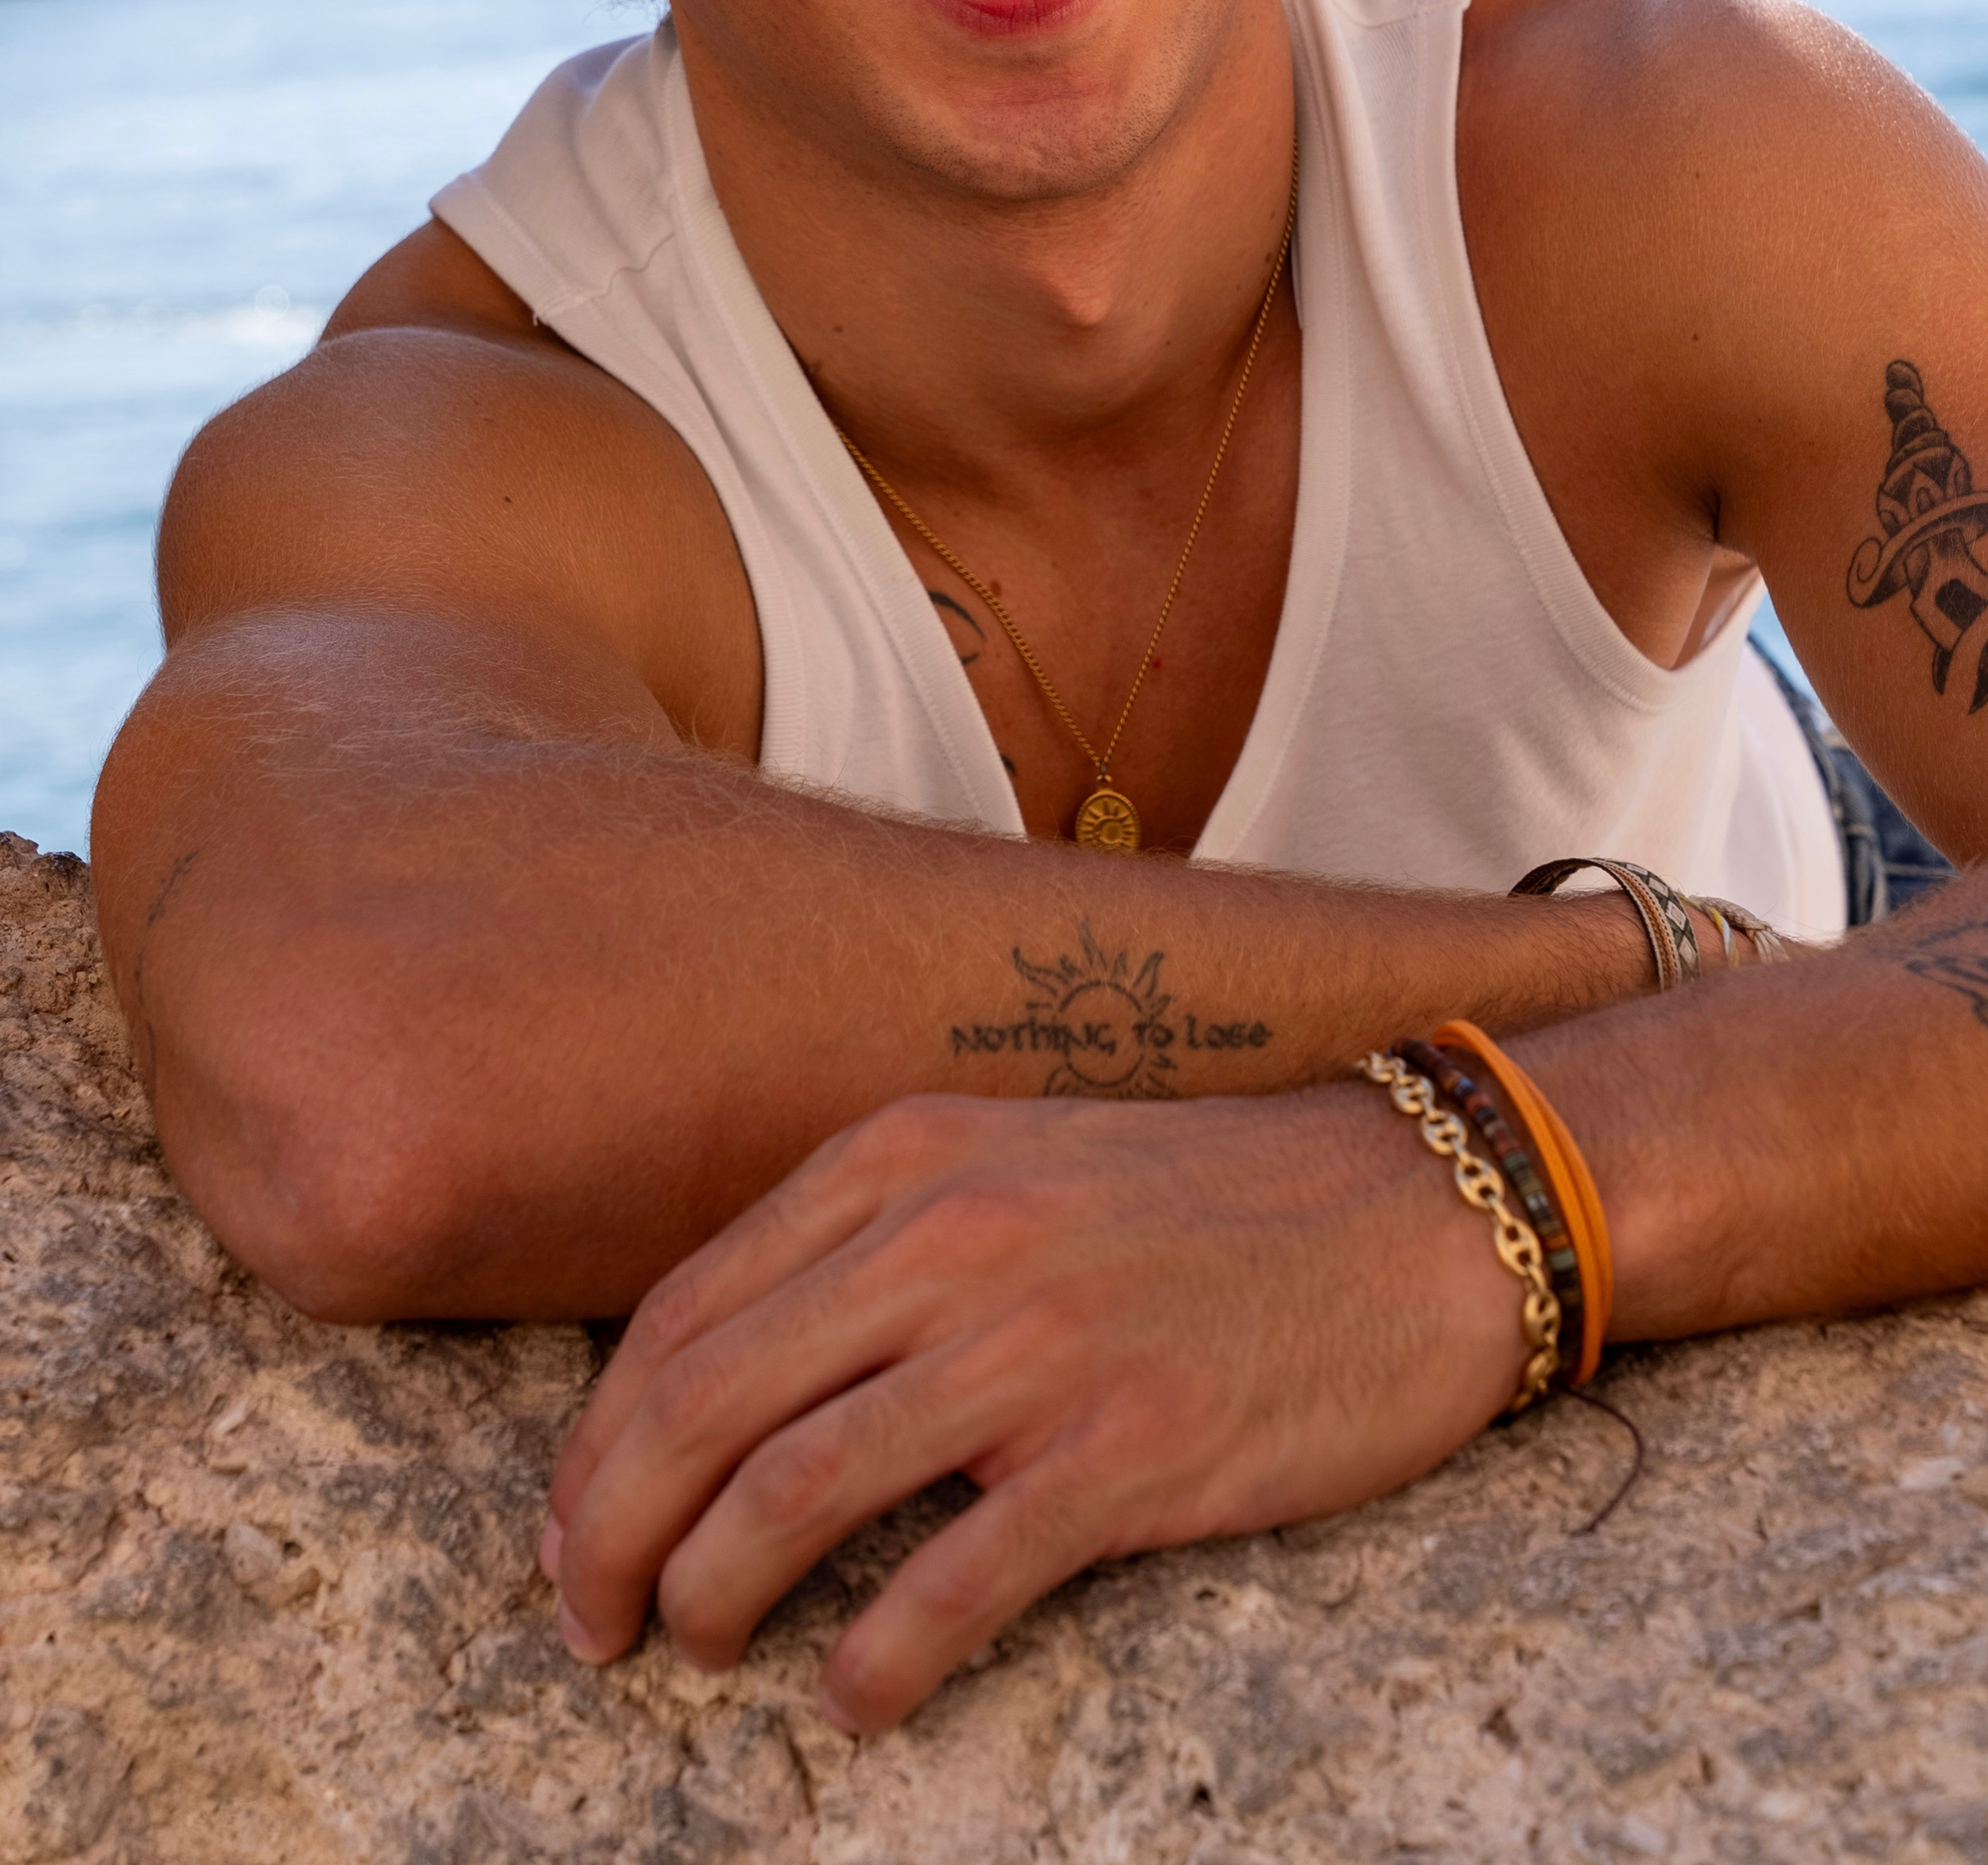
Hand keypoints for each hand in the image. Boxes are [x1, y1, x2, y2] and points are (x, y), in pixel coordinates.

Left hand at [540, 1084, 1526, 1729]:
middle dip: (611, 1534)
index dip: (598, 1441)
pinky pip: (949, 1582)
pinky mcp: (1127, 1449)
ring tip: (703, 1652)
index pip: (685, 1312)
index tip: (570, 1531)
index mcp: (905, 1159)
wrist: (1413, 1208)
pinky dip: (874, 1662)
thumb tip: (726, 1391)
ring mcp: (1037, 1341)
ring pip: (793, 1493)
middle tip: (591, 1627)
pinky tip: (857, 1699)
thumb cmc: (1200, 1205)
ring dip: (714, 1598)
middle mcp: (950, 1235)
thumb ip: (874, 1245)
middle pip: (705, 1405)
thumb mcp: (1010, 1166)